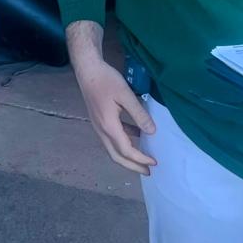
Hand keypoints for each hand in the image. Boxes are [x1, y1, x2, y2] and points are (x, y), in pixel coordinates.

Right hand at [74, 58, 157, 174]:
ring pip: (113, 149)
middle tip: (148, 171)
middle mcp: (102, 130)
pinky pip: (112, 139)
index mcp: (109, 126)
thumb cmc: (106, 80)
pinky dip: (124, 144)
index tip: (154, 162)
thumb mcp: (125, 95)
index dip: (141, 158)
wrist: (88, 70)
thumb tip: (152, 131)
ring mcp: (99, 127)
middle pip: (116, 156)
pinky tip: (136, 136)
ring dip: (128, 157)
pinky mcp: (99, 121)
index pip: (126, 150)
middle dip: (132, 166)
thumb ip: (139, 114)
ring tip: (143, 159)